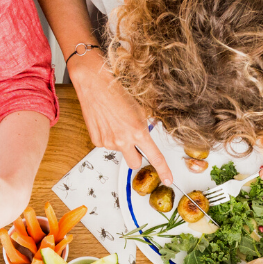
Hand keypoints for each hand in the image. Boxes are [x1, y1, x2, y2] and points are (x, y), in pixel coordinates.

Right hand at [70, 54, 173, 182]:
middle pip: (134, 163)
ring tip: (116, 122)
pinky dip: (109, 137)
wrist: (94, 85)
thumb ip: (143, 127)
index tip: (168, 179)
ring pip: (120, 151)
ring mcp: (109, 142)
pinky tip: (107, 123)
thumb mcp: (139, 109)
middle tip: (134, 143)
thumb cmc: (116, 92)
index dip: (163, 170)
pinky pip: (107, 145)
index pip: (155, 157)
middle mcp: (123, 140)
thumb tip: (145, 137)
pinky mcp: (97, 141)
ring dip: (121, 142)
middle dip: (137, 156)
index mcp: (138, 131)